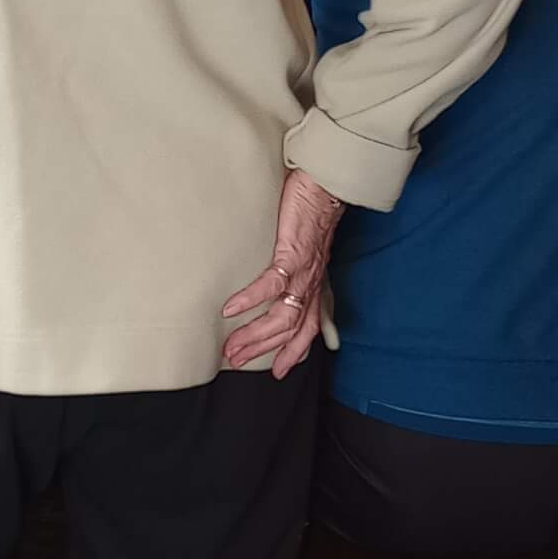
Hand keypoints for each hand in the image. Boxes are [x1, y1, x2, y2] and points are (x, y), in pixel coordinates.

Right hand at [221, 169, 344, 377]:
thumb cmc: (312, 212)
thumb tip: (282, 278)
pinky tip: (231, 308)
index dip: (295, 352)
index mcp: (313, 284)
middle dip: (263, 350)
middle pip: (289, 330)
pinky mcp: (292, 254)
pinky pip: (271, 284)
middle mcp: (310, 284)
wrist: (325, 186)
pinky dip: (251, 299)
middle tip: (236, 359)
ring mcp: (303, 272)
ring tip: (232, 346)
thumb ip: (297, 266)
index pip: (307, 328)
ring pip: (281, 316)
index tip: (279, 372)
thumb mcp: (309, 247)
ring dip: (256, 335)